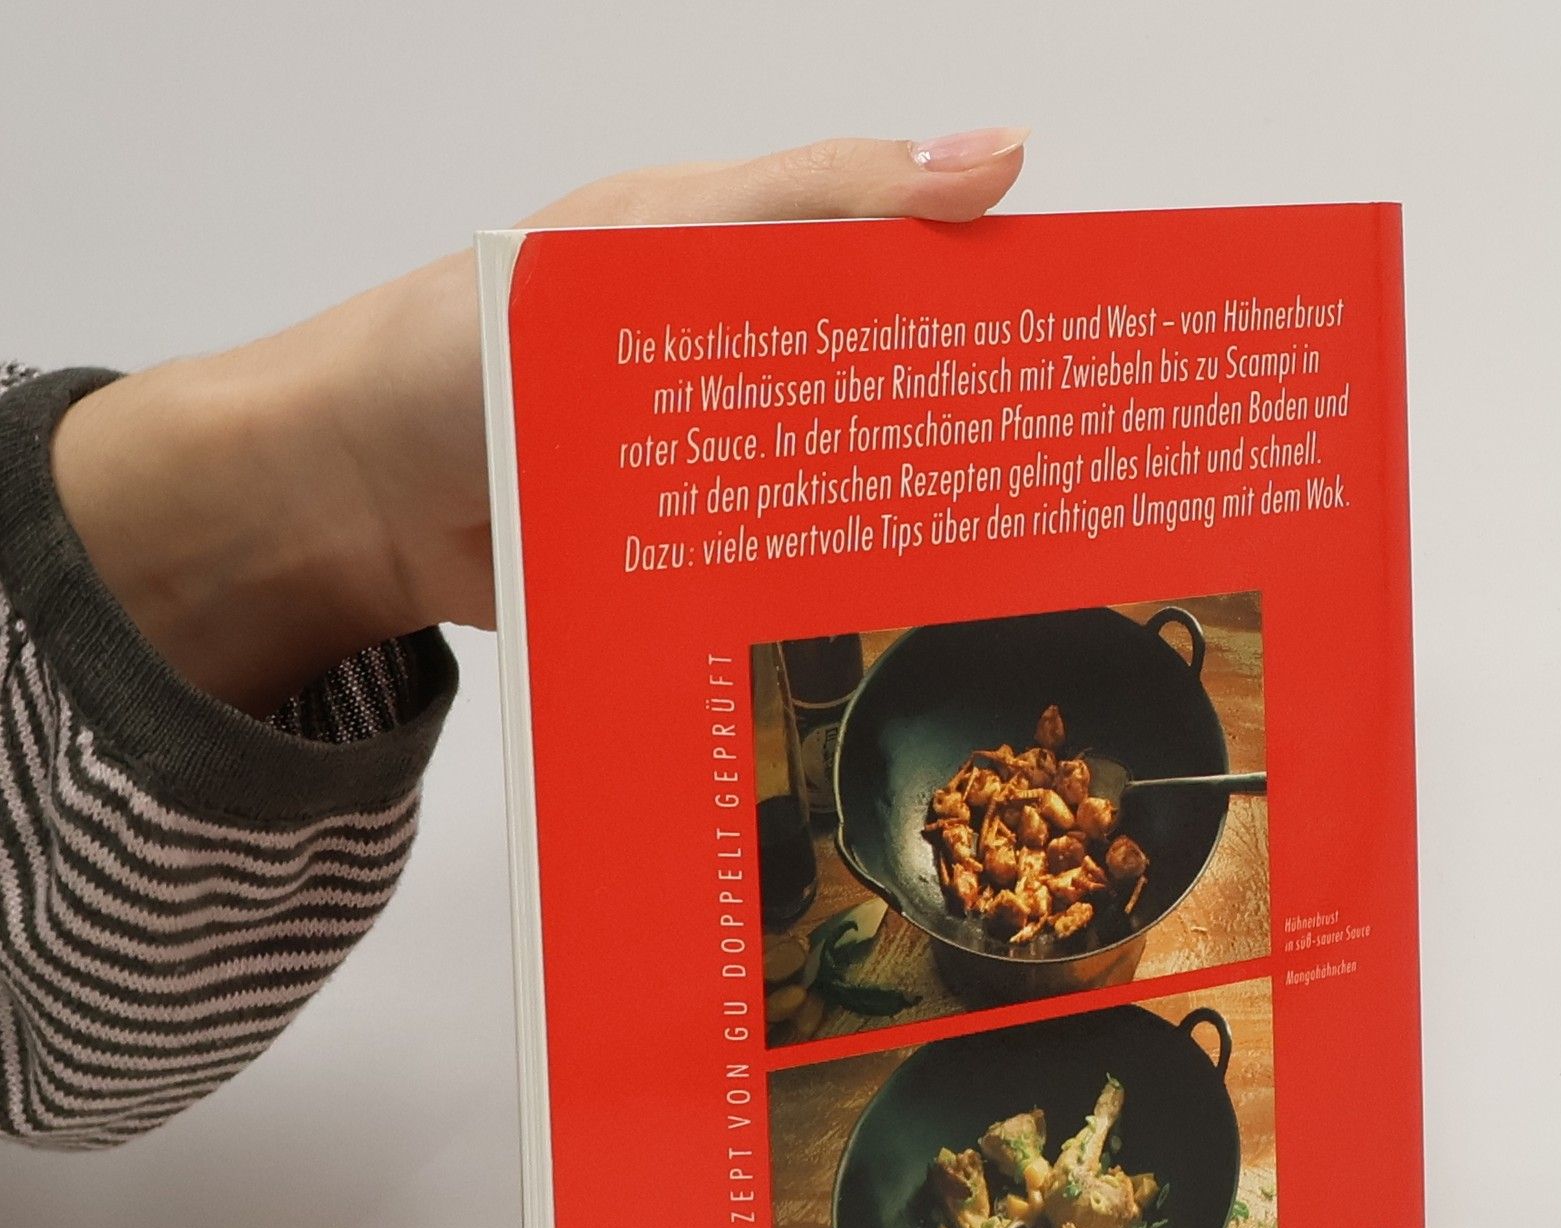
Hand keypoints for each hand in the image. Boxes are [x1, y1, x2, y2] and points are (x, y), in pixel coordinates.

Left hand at [49, 131, 1027, 715]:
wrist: (345, 506)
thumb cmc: (467, 347)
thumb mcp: (647, 241)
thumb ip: (809, 202)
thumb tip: (996, 153)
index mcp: (746, 264)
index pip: (907, 261)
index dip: (1002, 294)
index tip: (1097, 341)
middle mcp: (747, 367)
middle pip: (894, 394)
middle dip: (982, 434)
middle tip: (1086, 487)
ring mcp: (725, 475)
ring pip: (851, 495)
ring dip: (918, 529)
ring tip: (1030, 572)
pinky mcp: (698, 569)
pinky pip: (786, 579)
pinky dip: (837, 598)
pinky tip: (903, 623)